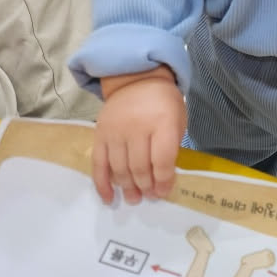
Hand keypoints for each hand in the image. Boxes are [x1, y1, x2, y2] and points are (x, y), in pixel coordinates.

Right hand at [92, 69, 186, 204]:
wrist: (137, 78)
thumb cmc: (163, 102)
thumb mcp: (177, 119)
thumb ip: (171, 146)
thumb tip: (163, 179)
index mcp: (162, 122)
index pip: (162, 160)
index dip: (163, 180)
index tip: (164, 192)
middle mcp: (137, 127)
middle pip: (140, 167)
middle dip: (146, 186)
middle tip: (150, 196)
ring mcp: (115, 131)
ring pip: (120, 169)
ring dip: (127, 188)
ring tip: (135, 198)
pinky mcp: (100, 135)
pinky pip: (98, 164)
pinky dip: (102, 184)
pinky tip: (109, 198)